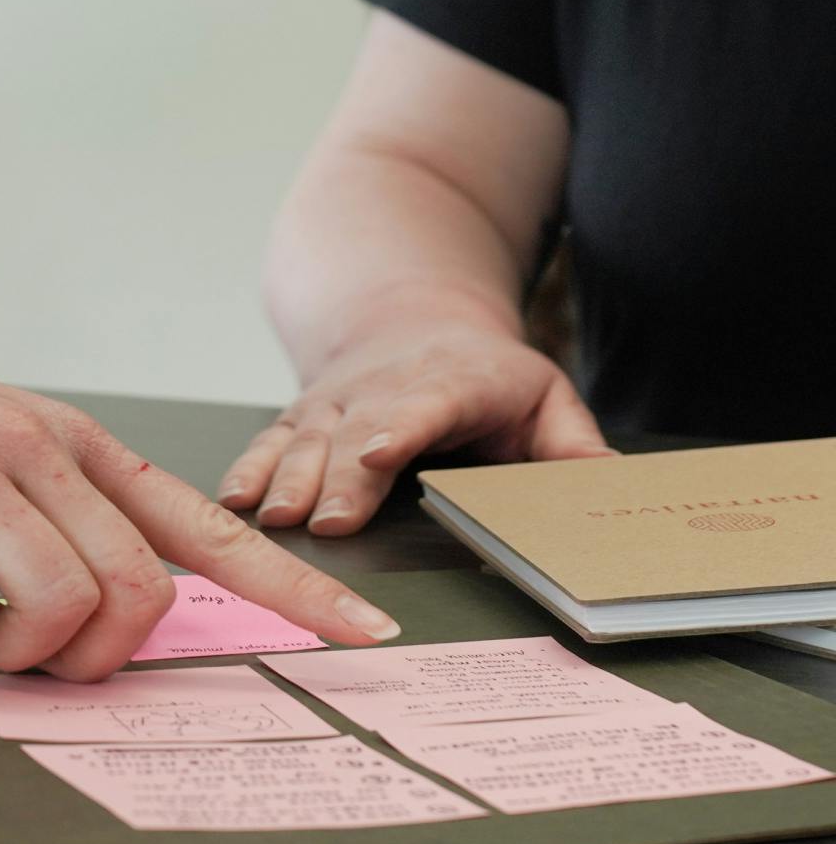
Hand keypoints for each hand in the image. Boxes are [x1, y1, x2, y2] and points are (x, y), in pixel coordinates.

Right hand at [0, 290, 400, 678]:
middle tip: (41, 658)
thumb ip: (60, 514)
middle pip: (142, 593)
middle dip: (103, 661)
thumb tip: (109, 606)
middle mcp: (37, 448)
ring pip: (63, 605)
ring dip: (21, 656)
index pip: (208, 526)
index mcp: (77, 444)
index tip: (366, 636)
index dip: (295, 589)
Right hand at [218, 322, 612, 535]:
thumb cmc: (487, 377)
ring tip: (275, 519)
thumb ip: (573, 444)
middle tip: (327, 524)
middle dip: (338, 479)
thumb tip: (607, 482)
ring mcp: (338, 403)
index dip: (402, 429)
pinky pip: (272, 441)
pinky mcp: (303, 416)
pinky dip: (251, 467)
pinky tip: (236, 498)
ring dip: (288, 479)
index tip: (380, 454)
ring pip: (308, 438)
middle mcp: (385, 390)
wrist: (411, 319)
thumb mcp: (544, 396)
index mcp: (453, 383)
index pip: (427, 406)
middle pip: (358, 433)